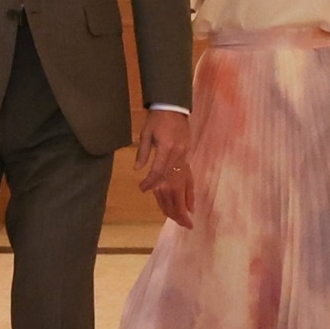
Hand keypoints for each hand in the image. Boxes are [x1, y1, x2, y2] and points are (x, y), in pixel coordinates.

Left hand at [137, 108, 191, 226]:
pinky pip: (189, 179)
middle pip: (175, 183)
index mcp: (168, 149)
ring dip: (183, 203)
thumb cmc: (158, 119)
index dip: (151, 182)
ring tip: (184, 220)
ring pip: (183, 184)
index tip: (143, 189)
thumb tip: (138, 169)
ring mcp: (185, 158)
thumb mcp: (146, 133)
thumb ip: (143, 152)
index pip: (158, 171)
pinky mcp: (188, 157)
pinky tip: (191, 206)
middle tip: (175, 221)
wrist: (174, 107)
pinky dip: (190, 193)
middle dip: (175, 204)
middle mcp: (179, 156)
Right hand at [153, 163, 194, 228]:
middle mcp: (165, 190)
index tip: (190, 226)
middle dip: (178, 219)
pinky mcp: (153, 186)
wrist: (167, 150)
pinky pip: (159, 201)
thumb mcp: (189, 178)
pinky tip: (170, 210)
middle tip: (185, 224)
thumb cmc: (182, 162)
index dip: (184, 220)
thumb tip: (191, 210)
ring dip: (171, 215)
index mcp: (176, 188)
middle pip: (170, 211)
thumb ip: (190, 195)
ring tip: (179, 219)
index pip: (179, 210)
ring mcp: (158, 189)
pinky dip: (165, 208)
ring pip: (163, 207)